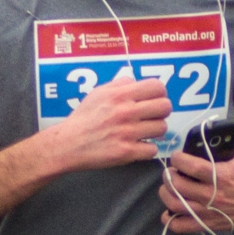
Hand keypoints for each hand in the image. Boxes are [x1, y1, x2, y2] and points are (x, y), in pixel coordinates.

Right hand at [38, 78, 170, 173]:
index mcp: (120, 95)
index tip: (153, 101)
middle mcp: (126, 112)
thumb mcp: (98, 93)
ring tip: (142, 133)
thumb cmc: (84, 118)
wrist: (67, 144)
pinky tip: (137, 147)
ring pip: (162, 128)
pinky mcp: (127, 152)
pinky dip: (147, 149)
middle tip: (150, 118)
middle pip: (165, 107)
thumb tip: (136, 82)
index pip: (157, 87)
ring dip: (154, 131)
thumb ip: (120, 85)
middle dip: (160, 112)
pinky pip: (153, 149)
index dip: (159, 94)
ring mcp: (128, 133)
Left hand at [160, 143, 233, 234]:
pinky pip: (181, 226)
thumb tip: (208, 137)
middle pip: (178, 186)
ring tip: (168, 187)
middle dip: (169, 175)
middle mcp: (213, 195)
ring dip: (165, 194)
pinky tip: (170, 211)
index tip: (177, 156)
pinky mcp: (208, 225)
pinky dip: (170, 219)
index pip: (191, 166)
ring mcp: (209, 212)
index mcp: (222, 176)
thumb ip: (227, 144)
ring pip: (175, 205)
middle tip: (171, 171)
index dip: (178, 159)